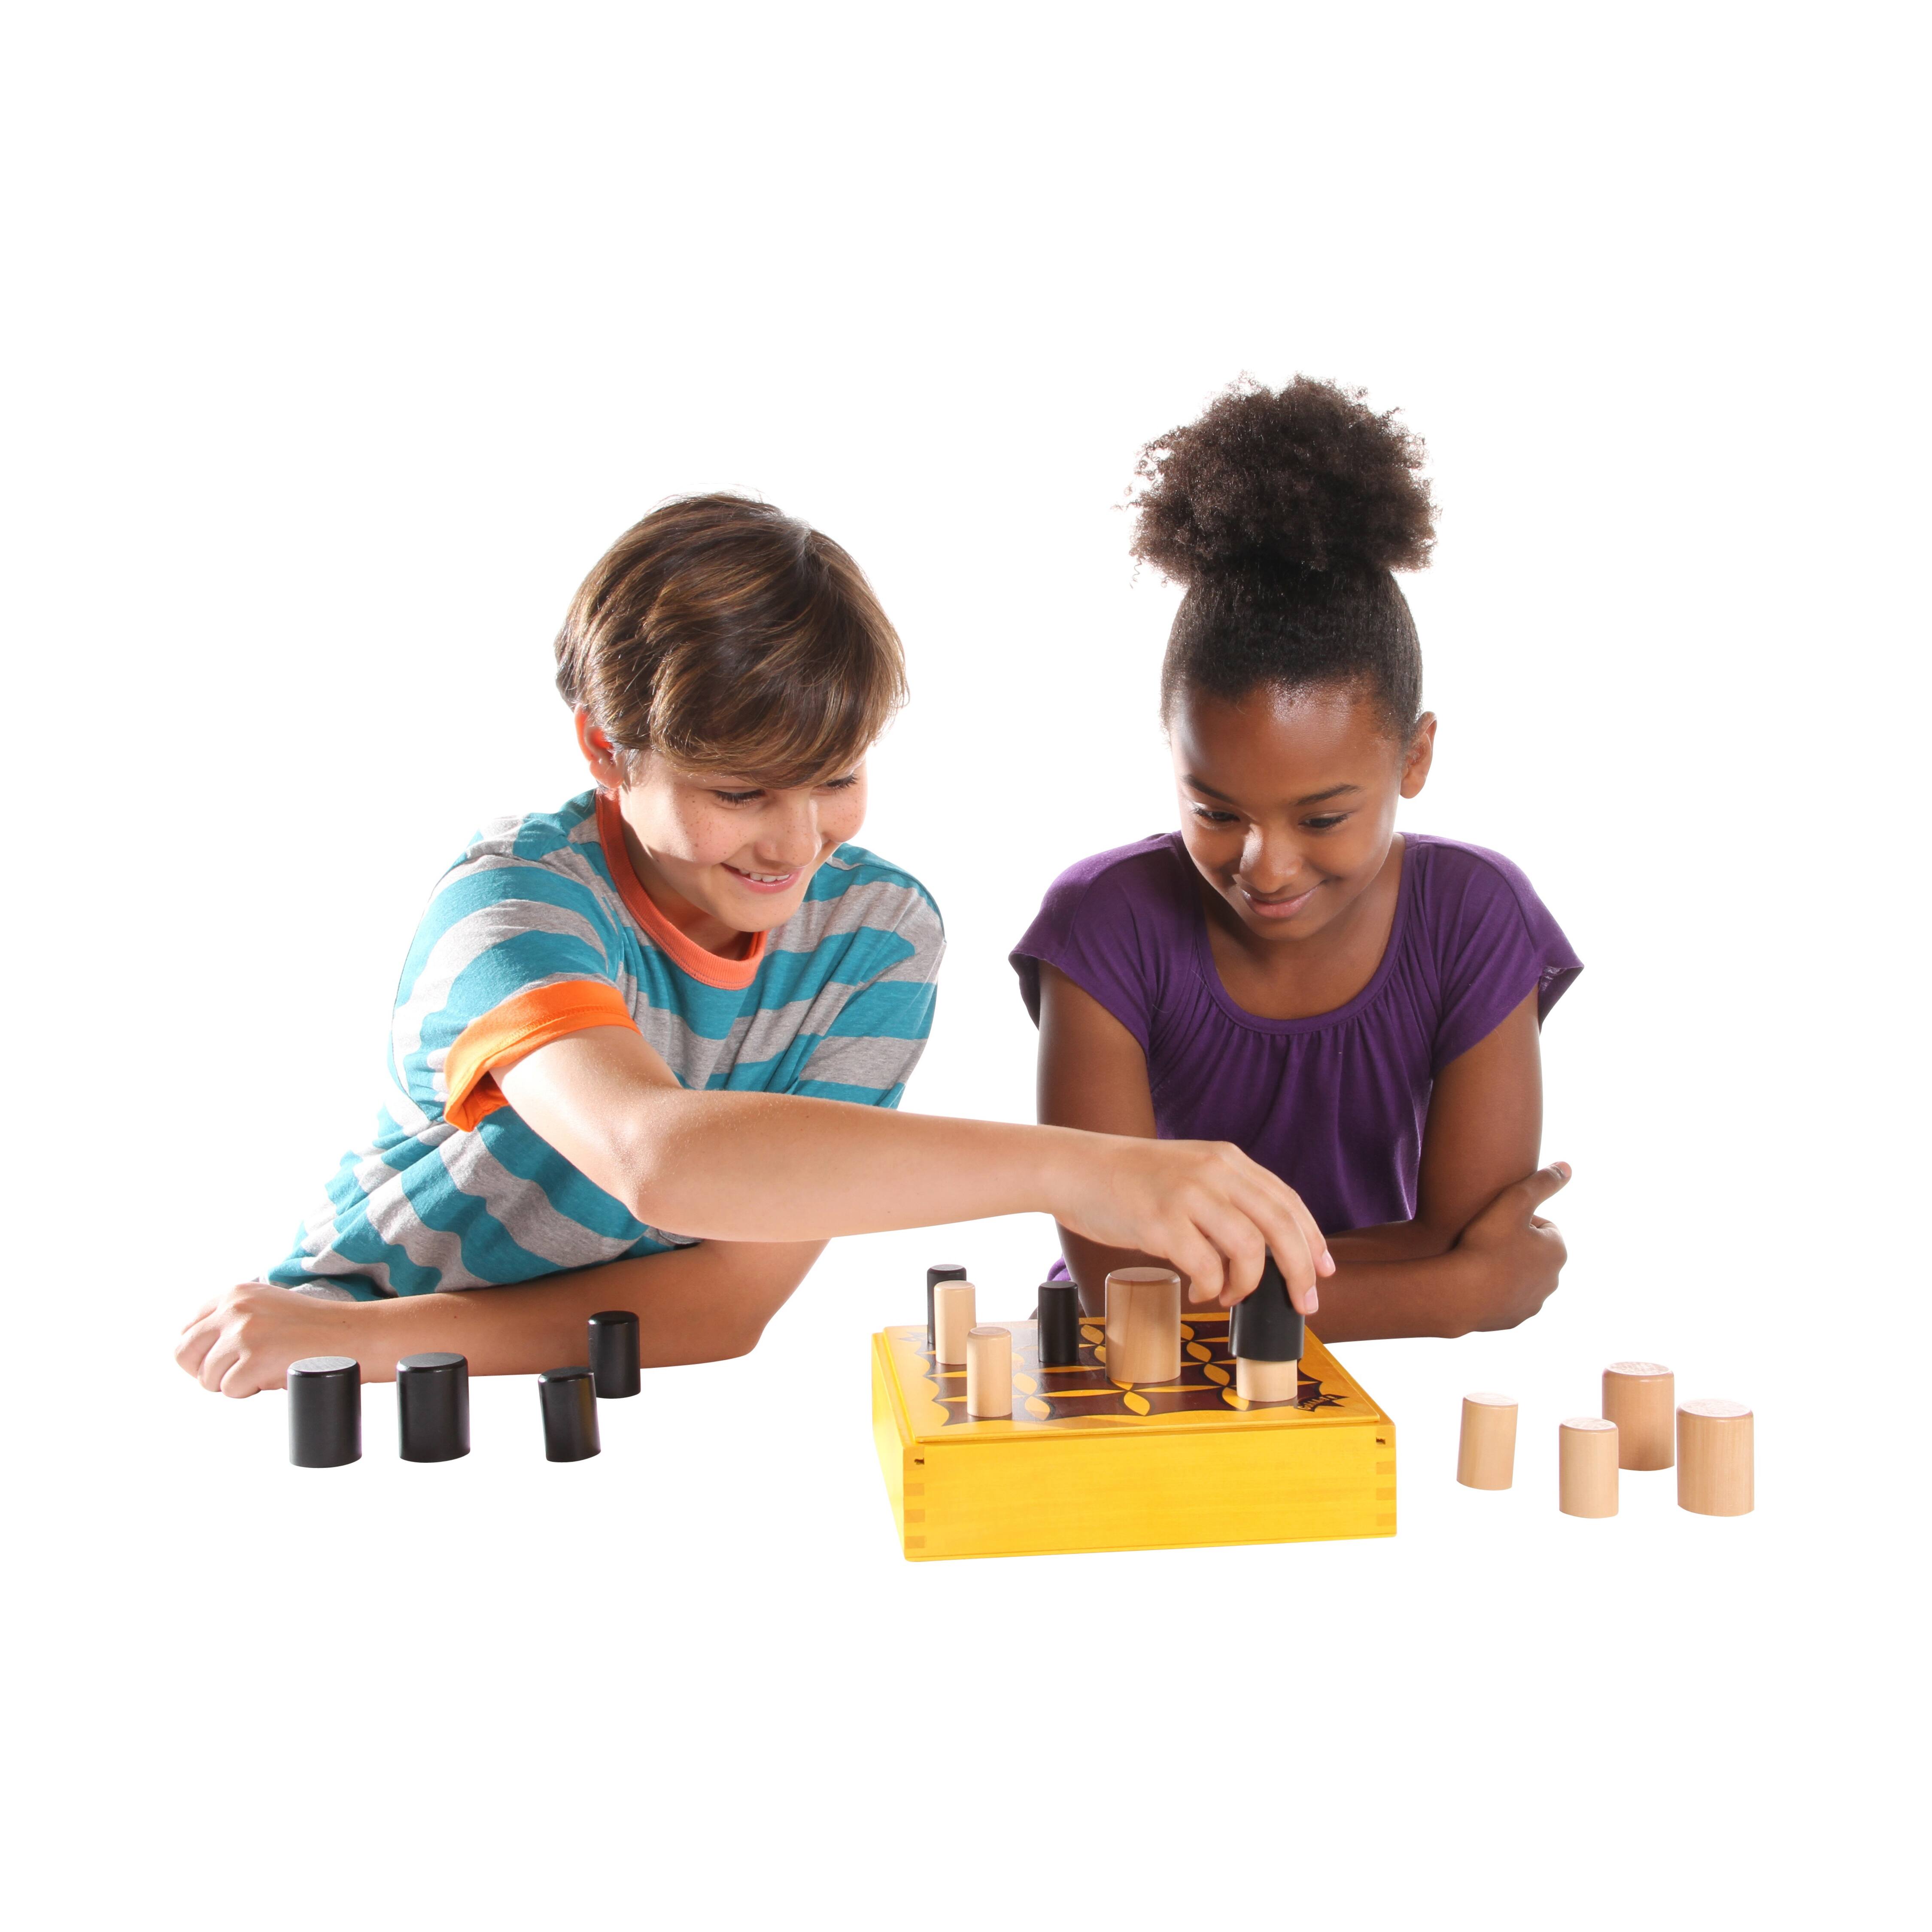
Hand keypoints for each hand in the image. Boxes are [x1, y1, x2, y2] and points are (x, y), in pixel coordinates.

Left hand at [175, 1283, 367, 1398]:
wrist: (356, 1335)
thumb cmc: (318, 1329)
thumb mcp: (269, 1307)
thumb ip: (236, 1317)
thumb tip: (200, 1350)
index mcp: (235, 1293)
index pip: (188, 1329)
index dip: (201, 1352)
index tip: (221, 1360)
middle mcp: (234, 1309)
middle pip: (184, 1354)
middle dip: (204, 1371)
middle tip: (233, 1374)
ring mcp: (242, 1333)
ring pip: (207, 1378)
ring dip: (233, 1382)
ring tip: (266, 1370)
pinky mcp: (252, 1360)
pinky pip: (230, 1391)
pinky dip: (250, 1392)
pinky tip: (274, 1377)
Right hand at [1052, 1136, 1332, 1312]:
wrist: (1074, 1168)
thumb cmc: (1128, 1179)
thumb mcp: (1188, 1172)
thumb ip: (1225, 1198)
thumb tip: (1264, 1249)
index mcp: (1226, 1159)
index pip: (1288, 1201)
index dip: (1312, 1241)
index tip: (1323, 1271)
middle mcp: (1214, 1172)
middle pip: (1282, 1226)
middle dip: (1301, 1272)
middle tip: (1304, 1303)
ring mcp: (1188, 1195)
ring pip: (1250, 1249)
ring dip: (1249, 1284)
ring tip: (1231, 1295)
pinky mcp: (1162, 1221)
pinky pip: (1208, 1268)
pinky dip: (1212, 1289)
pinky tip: (1199, 1291)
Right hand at [1447, 1162, 1570, 1332]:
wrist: (1461, 1293)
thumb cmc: (1486, 1243)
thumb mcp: (1514, 1201)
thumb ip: (1542, 1182)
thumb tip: (1567, 1167)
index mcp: (1557, 1250)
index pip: (1542, 1226)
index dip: (1517, 1220)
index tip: (1496, 1222)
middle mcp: (1553, 1280)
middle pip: (1532, 1252)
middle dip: (1514, 1245)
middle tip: (1484, 1240)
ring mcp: (1534, 1303)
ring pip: (1520, 1277)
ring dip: (1505, 1268)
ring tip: (1478, 1261)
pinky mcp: (1515, 1320)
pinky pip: (1507, 1299)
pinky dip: (1495, 1290)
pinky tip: (1475, 1282)